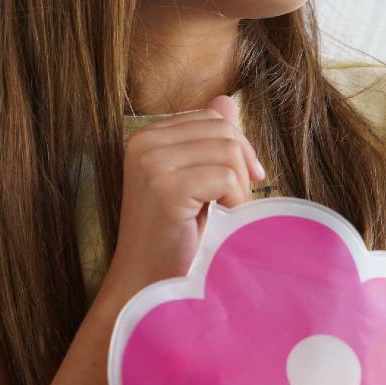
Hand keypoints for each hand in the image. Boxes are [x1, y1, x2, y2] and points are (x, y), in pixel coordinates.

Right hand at [106, 94, 264, 292]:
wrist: (146, 285)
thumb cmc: (174, 237)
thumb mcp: (193, 181)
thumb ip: (206, 141)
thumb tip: (227, 100)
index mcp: (146, 136)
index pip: (211, 118)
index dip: (236, 148)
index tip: (242, 182)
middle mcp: (142, 143)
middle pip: (222, 129)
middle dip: (240, 166)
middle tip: (233, 203)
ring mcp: (151, 164)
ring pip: (227, 150)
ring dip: (238, 186)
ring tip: (222, 212)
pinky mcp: (165, 189)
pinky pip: (225, 177)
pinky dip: (234, 201)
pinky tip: (218, 220)